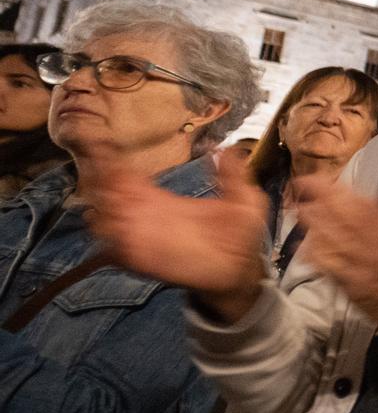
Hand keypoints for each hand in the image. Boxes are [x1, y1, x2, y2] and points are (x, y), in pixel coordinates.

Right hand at [88, 152, 269, 318]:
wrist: (242, 271)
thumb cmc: (241, 235)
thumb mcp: (244, 200)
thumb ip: (233, 175)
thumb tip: (227, 148)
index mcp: (162, 200)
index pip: (128, 176)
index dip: (111, 159)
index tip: (100, 141)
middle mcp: (146, 216)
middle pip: (107, 193)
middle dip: (97, 177)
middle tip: (98, 161)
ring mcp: (141, 237)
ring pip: (103, 218)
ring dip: (100, 204)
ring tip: (104, 189)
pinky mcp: (143, 259)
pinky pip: (113, 250)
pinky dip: (107, 238)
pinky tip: (108, 223)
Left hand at [293, 174, 377, 326]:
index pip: (347, 200)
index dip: (321, 188)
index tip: (306, 180)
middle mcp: (368, 241)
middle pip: (329, 218)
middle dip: (309, 206)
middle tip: (299, 199)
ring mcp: (356, 262)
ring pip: (322, 239)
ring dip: (307, 227)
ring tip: (299, 217)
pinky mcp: (346, 281)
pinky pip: (322, 263)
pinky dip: (309, 252)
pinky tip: (302, 245)